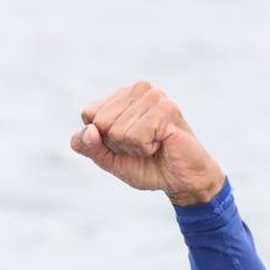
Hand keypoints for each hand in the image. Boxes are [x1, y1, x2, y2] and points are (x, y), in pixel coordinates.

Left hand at [70, 81, 225, 204]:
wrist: (181, 180)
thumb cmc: (147, 165)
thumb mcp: (109, 159)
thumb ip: (89, 146)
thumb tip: (88, 130)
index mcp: (122, 95)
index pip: (89, 114)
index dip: (101, 138)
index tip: (124, 143)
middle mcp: (138, 89)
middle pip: (101, 122)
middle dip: (117, 143)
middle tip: (141, 145)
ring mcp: (154, 96)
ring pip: (117, 130)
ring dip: (133, 148)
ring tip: (153, 144)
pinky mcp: (166, 109)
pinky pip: (135, 136)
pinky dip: (144, 148)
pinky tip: (161, 144)